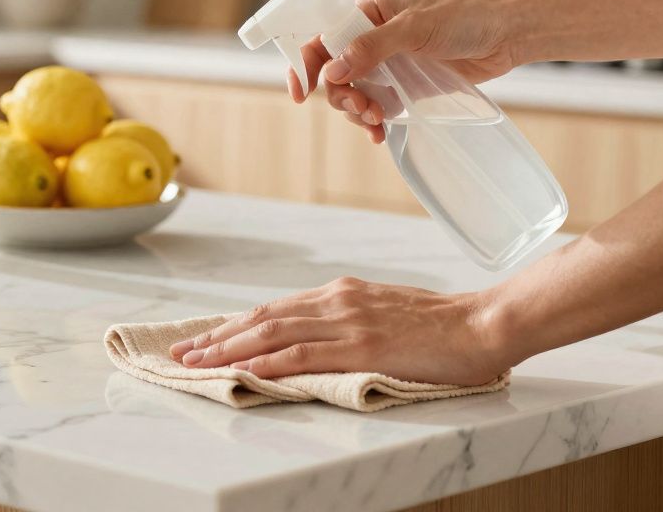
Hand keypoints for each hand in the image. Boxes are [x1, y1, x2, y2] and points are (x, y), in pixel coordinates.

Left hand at [168, 277, 510, 385]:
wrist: (482, 324)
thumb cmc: (439, 326)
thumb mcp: (382, 313)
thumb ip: (346, 321)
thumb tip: (312, 337)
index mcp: (341, 293)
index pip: (274, 309)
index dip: (234, 325)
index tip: (203, 337)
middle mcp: (337, 301)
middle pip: (262, 319)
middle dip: (217, 336)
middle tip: (181, 351)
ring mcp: (348, 322)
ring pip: (273, 333)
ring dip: (229, 348)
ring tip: (196, 361)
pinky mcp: (362, 346)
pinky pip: (305, 353)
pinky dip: (268, 361)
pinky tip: (243, 369)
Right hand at [289, 0, 522, 141]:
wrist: (507, 34)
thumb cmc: (465, 16)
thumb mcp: (415, 27)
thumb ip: (372, 47)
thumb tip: (333, 70)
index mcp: (365, 14)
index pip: (321, 38)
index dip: (306, 64)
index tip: (302, 92)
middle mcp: (369, 39)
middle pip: (333, 74)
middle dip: (340, 95)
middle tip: (362, 108)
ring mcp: (386, 65)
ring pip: (351, 94)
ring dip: (357, 112)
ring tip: (376, 120)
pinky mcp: (404, 87)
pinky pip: (375, 107)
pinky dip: (372, 122)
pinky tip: (378, 132)